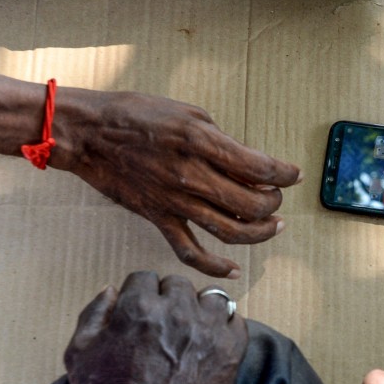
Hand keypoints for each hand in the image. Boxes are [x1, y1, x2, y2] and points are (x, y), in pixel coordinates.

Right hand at [53, 89, 300, 277]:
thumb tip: (248, 164)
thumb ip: (220, 140)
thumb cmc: (138, 114)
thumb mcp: (189, 113)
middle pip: (251, 204)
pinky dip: (214, 266)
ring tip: (272, 225)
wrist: (88, 133)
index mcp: (202, 142)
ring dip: (259, 233)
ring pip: (229, 231)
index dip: (285, 174)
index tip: (294, 175)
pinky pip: (190, 251)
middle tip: (278, 197)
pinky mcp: (158, 217)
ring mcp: (174, 201)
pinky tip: (233, 269)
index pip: (259, 167)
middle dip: (274, 203)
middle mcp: (191, 174)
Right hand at [64, 271, 247, 383]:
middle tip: (165, 325)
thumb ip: (94, 314)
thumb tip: (111, 289)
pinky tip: (214, 340)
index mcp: (138, 306)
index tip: (142, 313)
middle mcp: (176, 310)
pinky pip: (235, 319)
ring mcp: (207, 328)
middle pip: (178, 285)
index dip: (141, 295)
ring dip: (201, 309)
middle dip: (170, 300)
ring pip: (210, 297)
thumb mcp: (80, 353)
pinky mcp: (231, 348)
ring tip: (193, 330)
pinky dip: (226, 326)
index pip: (144, 278)